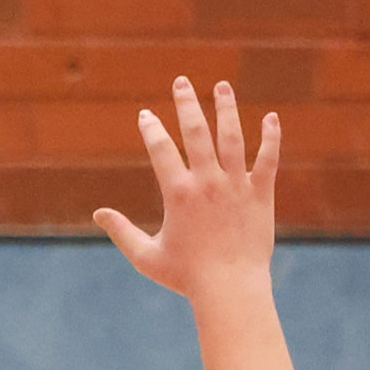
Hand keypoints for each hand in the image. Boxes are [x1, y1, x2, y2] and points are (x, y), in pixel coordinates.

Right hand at [97, 76, 279, 300]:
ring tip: (222, 86)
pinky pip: (268, 158)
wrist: (230, 288)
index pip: (161, 150)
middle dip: (187, 103)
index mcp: (179, 194)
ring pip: (233, 136)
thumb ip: (122, 232)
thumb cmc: (185, 276)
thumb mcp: (145, 257)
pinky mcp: (261, 193)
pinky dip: (270, 137)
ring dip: (226, 108)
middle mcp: (208, 182)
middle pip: (197, 132)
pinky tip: (271, 118)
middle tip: (182, 82)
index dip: (151, 128)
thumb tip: (98, 214)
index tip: (145, 115)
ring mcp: (237, 185)